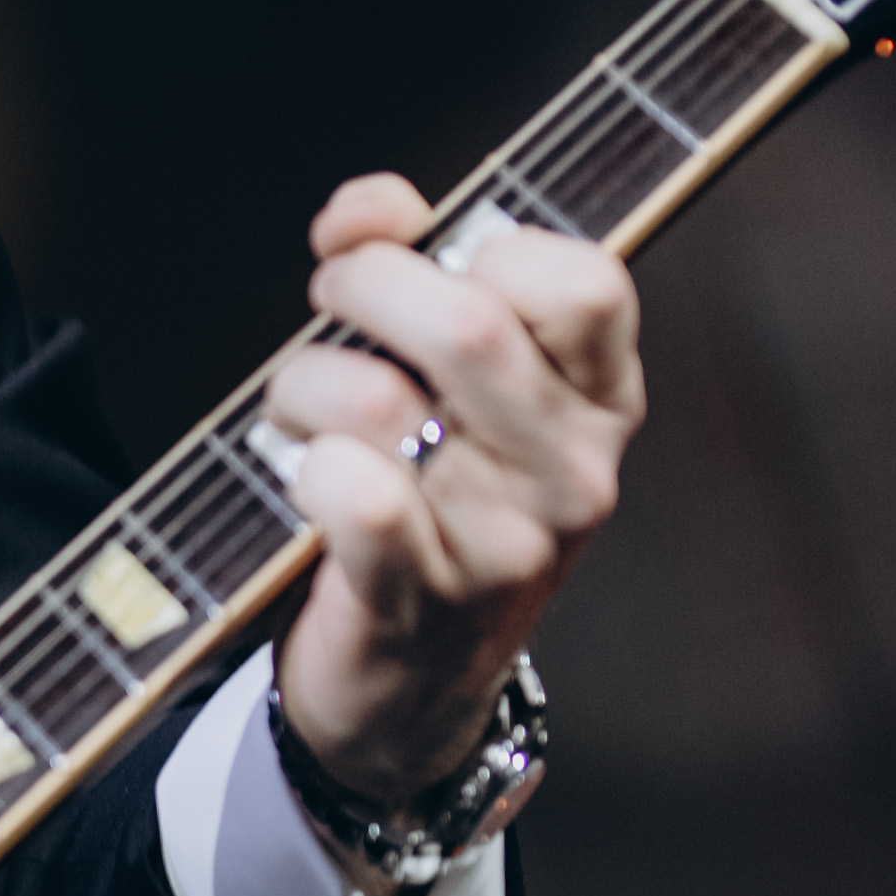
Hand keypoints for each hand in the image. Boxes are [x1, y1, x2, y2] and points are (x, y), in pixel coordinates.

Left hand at [266, 171, 643, 810]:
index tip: (411, 251)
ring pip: (385, 402)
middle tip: (327, 306)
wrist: (409, 689)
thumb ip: (414, 261)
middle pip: (468, 324)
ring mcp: (505, 543)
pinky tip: (306, 477)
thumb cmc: (425, 499)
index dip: (479, 242)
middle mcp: (572, 470)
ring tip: (296, 411)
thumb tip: (371, 206)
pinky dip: (308, 467)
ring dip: (306, 384)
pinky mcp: (420, 601)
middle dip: (363, 289)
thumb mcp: (448, 382)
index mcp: (598, 400)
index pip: (585, 282)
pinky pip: (359, 499)